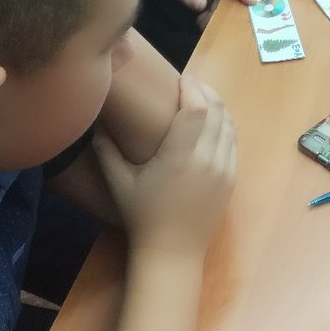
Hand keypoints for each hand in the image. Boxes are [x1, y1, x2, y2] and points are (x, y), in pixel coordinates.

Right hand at [92, 75, 236, 254]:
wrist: (173, 252)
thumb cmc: (143, 216)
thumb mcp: (120, 183)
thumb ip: (106, 151)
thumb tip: (96, 123)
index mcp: (182, 155)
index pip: (198, 108)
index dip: (193, 88)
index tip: (181, 78)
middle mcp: (208, 158)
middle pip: (218, 111)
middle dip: (206, 92)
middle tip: (190, 83)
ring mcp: (224, 169)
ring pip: (229, 125)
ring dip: (218, 108)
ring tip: (201, 99)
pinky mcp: (231, 178)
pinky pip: (233, 143)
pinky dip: (225, 127)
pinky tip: (212, 124)